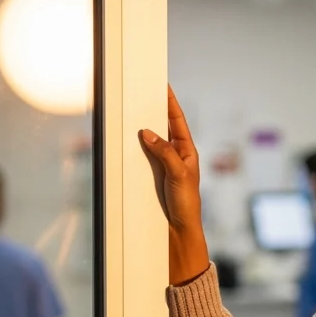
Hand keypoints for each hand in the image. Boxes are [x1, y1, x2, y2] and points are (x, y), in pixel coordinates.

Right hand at [139, 86, 209, 284]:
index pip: (177, 121)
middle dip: (154, 110)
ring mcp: (163, 164)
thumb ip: (164, 152)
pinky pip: (142, 155)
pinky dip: (135, 145)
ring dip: (144, 127)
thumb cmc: (186, 204)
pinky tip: (128, 138)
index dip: (171, 103)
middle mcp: (176, 155)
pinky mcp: (152, 175)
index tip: (164, 86)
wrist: (178, 230)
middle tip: (144, 92)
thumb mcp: (178, 174)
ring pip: (151, 140)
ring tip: (134, 110)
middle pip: (163, 127)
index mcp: (187, 151)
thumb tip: (147, 132)